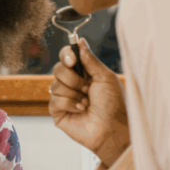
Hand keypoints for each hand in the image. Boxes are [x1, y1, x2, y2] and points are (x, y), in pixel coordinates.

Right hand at [49, 38, 130, 168]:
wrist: (112, 128)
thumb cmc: (114, 104)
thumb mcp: (105, 77)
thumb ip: (91, 59)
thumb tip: (81, 41)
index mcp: (83, 73)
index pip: (67, 57)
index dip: (67, 55)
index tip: (73, 61)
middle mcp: (72, 83)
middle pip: (58, 69)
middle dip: (73, 79)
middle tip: (88, 89)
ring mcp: (63, 97)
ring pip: (55, 85)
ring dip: (74, 94)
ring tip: (87, 103)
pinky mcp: (58, 112)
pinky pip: (55, 100)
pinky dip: (70, 104)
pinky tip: (81, 110)